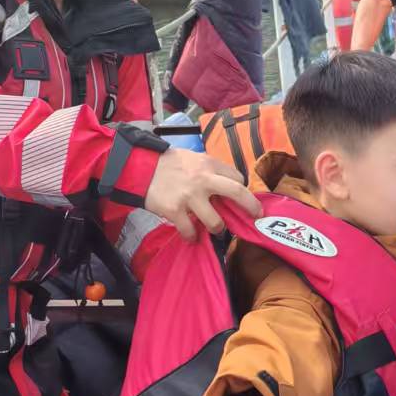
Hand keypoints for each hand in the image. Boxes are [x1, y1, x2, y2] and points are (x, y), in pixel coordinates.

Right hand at [143, 148, 261, 240]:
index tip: (240, 197)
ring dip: (217, 228)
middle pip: (237, 193)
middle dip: (251, 207)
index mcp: (209, 164)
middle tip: (256, 216)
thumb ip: (209, 169)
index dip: (242, 189)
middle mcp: (203, 180)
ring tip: (214, 229)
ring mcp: (190, 197)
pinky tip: (191, 236)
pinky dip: (192, 237)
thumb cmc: (168, 163)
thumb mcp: (193, 157)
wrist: (140, 168)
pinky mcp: (175, 211)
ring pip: (216, 222)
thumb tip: (224, 183)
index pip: (237, 177)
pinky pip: (190, 231)